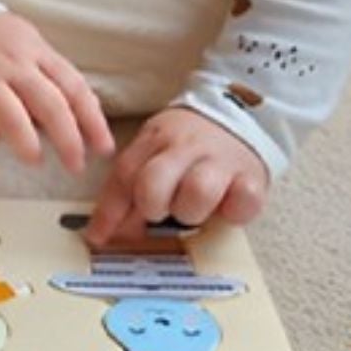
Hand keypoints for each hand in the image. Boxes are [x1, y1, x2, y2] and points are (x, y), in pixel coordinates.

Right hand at [0, 12, 114, 174]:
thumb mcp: (26, 43)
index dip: (92, 121)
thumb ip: (48, 74)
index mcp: (33, 50)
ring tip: (34, 158)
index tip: (103, 147)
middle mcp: (9, 63)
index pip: (73, 87)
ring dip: (28, 146)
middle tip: (76, 165)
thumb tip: (78, 116)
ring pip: (13, 121)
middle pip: (50, 107)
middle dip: (69, 142)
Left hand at [84, 106, 268, 246]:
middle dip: (152, 206)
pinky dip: (234, 212)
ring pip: (197, 192)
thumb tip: (106, 232)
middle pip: (153, 184)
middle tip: (162, 211)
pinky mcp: (252, 175)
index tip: (98, 237)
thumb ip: (131, 188)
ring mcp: (219, 160)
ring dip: (192, 211)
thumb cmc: (191, 146)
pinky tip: (228, 207)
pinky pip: (242, 201)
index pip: (124, 176)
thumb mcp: (155, 154)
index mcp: (154, 141)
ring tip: (196, 209)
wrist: (241, 113)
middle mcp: (184, 148)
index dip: (108, 212)